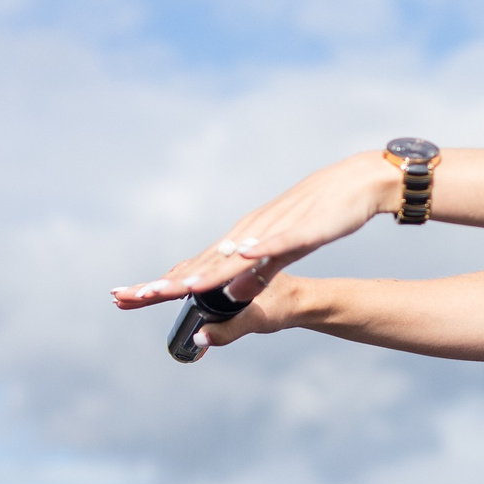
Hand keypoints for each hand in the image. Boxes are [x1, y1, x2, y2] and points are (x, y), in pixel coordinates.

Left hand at [109, 151, 396, 310]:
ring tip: (176, 286)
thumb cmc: (314, 220)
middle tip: (132, 296)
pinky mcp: (299, 229)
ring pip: (231, 255)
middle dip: (166, 282)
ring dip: (204, 271)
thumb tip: (232, 292)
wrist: (352, 185)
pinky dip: (257, 251)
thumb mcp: (280, 256)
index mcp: (241, 243)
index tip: (132, 298)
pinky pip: (276, 242)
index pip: (196, 268)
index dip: (163, 284)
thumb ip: (256, 275)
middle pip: (202, 263)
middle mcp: (247, 235)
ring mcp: (270, 230)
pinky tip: (242, 256)